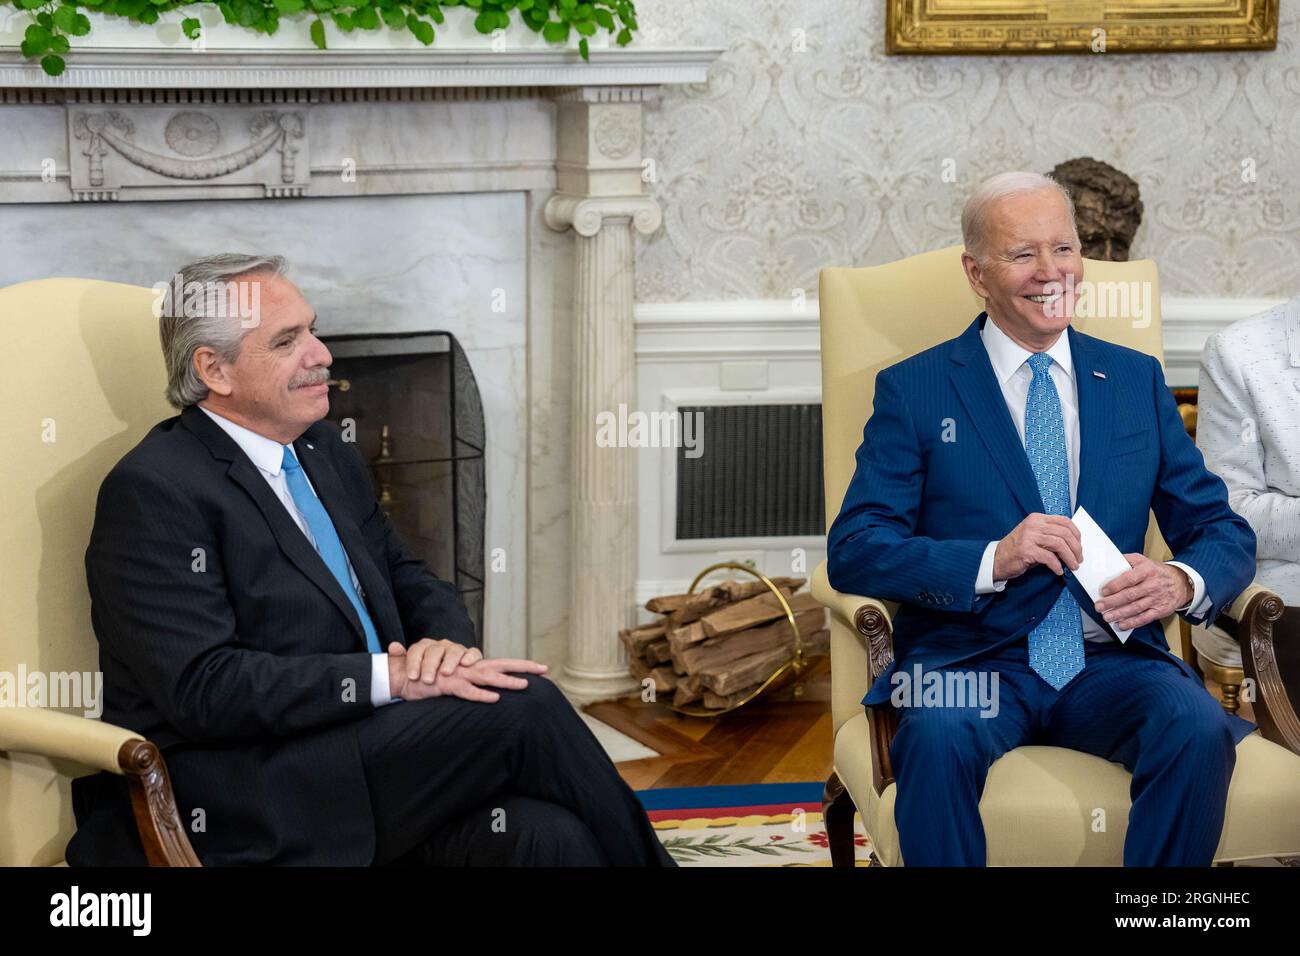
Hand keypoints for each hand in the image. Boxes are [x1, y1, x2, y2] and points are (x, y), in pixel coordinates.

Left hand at [388, 637, 482, 693]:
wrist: (436, 685)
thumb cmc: (423, 679)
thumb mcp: (408, 671)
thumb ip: (399, 658)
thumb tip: (393, 646)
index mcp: (424, 647)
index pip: (418, 650)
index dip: (414, 663)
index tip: (413, 677)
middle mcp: (440, 646)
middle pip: (435, 650)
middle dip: (430, 665)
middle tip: (427, 680)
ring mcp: (455, 649)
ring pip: (453, 650)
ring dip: (450, 661)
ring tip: (445, 672)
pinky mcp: (470, 656)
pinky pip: (473, 652)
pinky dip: (471, 657)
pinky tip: (466, 663)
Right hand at [390, 656, 549, 703]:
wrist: (404, 674)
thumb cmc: (428, 678)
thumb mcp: (451, 680)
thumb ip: (468, 683)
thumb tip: (487, 691)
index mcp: (471, 665)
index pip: (500, 663)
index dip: (520, 665)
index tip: (540, 668)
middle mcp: (468, 666)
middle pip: (501, 664)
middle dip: (523, 666)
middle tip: (545, 668)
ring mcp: (459, 674)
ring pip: (488, 676)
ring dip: (507, 681)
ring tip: (525, 685)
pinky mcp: (448, 684)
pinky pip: (467, 691)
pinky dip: (481, 695)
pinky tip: (495, 699)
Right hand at [992, 513, 1082, 580]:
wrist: (997, 558)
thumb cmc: (1018, 548)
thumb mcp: (1034, 536)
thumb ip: (1050, 535)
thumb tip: (1073, 544)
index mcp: (1037, 518)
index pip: (1064, 521)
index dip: (1076, 534)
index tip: (1079, 546)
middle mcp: (1033, 525)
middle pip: (1064, 533)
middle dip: (1076, 548)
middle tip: (1079, 559)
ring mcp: (1029, 537)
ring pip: (1059, 544)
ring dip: (1069, 558)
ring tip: (1073, 566)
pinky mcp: (1026, 550)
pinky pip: (1048, 558)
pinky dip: (1057, 565)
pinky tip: (1058, 571)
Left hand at [1094, 555, 1191, 631]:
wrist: (1180, 582)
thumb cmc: (1155, 572)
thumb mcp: (1143, 560)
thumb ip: (1126, 560)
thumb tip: (1107, 563)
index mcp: (1147, 570)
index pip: (1129, 578)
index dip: (1115, 585)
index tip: (1103, 591)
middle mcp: (1153, 585)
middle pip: (1130, 595)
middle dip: (1112, 602)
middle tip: (1099, 606)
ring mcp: (1157, 599)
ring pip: (1135, 608)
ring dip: (1119, 614)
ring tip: (1106, 617)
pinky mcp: (1160, 610)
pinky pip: (1145, 618)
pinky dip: (1132, 623)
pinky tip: (1121, 625)